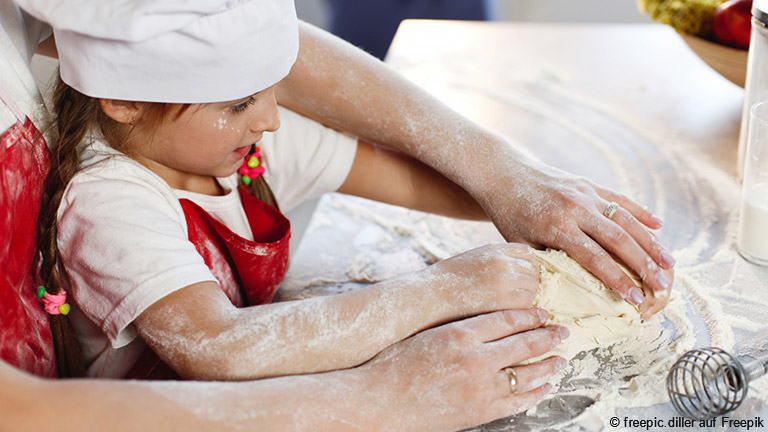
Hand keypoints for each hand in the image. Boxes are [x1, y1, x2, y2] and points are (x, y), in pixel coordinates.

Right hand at [362, 309, 568, 431]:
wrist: (377, 401)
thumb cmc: (394, 364)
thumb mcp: (428, 334)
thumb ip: (461, 328)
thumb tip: (490, 323)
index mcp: (461, 333)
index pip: (508, 319)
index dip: (531, 316)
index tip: (543, 314)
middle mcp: (475, 358)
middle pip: (525, 343)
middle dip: (548, 337)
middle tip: (563, 332)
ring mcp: (480, 388)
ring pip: (527, 373)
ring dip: (548, 365)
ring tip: (561, 359)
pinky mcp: (479, 412)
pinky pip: (517, 401)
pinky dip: (535, 393)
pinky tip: (544, 386)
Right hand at [422, 243, 539, 311]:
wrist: (430, 296)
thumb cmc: (448, 281)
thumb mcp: (474, 259)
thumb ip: (497, 261)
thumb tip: (519, 271)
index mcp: (494, 249)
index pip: (528, 253)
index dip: (529, 266)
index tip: (524, 277)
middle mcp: (502, 261)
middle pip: (534, 270)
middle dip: (531, 281)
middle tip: (520, 294)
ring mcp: (504, 281)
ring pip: (534, 287)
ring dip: (528, 296)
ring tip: (513, 304)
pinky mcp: (504, 301)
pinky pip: (528, 304)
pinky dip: (524, 309)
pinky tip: (510, 313)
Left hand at [478, 159, 674, 315]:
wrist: (504, 174)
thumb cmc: (509, 216)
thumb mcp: (521, 244)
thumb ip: (548, 265)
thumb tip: (572, 291)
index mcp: (557, 227)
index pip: (595, 258)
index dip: (618, 280)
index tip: (637, 300)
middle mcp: (576, 208)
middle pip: (618, 239)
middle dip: (643, 265)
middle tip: (662, 286)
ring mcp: (585, 193)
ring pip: (626, 219)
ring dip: (650, 241)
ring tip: (669, 263)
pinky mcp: (588, 183)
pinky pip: (619, 199)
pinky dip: (640, 212)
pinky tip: (659, 225)